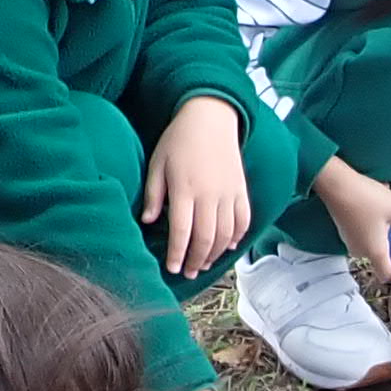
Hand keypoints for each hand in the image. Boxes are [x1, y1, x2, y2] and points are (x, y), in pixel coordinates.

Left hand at [141, 98, 257, 275]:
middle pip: (206, 238)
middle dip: (197, 260)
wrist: (211, 117)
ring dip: (215, 254)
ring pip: (226, 234)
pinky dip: (237, 237)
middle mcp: (209, 194)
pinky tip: (228, 246)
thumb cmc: (179, 139)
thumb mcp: (158, 163)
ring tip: (204, 264)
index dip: (177, 254)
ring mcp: (228, 193)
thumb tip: (147, 221)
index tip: (172, 268)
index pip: (182, 231)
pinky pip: (243, 220)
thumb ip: (154, 194)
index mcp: (185, 189)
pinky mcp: (241, 190)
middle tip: (188, 273)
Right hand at [313, 157, 390, 278]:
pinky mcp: (346, 228)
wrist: (335, 182)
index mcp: (375, 251)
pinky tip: (373, 199)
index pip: (388, 275)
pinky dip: (373, 216)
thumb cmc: (364, 197)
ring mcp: (351, 239)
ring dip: (384, 222)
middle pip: (384, 251)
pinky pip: (366, 227)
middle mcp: (360, 250)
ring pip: (376, 236)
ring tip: (384, 203)